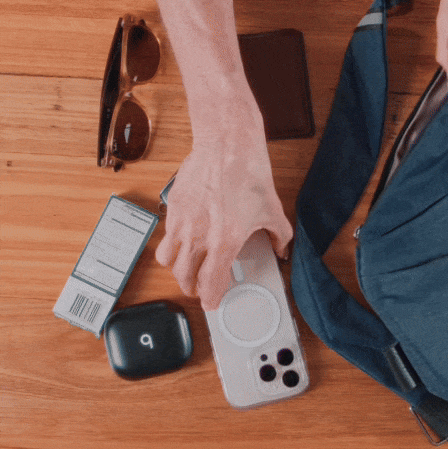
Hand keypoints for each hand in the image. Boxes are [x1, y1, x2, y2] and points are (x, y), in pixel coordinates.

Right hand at [156, 122, 292, 310]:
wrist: (227, 145)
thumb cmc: (249, 175)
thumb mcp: (273, 210)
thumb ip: (280, 236)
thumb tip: (281, 250)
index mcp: (225, 241)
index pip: (210, 283)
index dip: (210, 299)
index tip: (211, 303)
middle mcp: (199, 236)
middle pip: (184, 277)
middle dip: (191, 287)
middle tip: (198, 287)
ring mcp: (182, 222)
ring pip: (167, 260)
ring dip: (177, 268)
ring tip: (187, 266)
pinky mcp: (173, 207)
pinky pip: (165, 235)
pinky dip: (172, 243)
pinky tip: (184, 237)